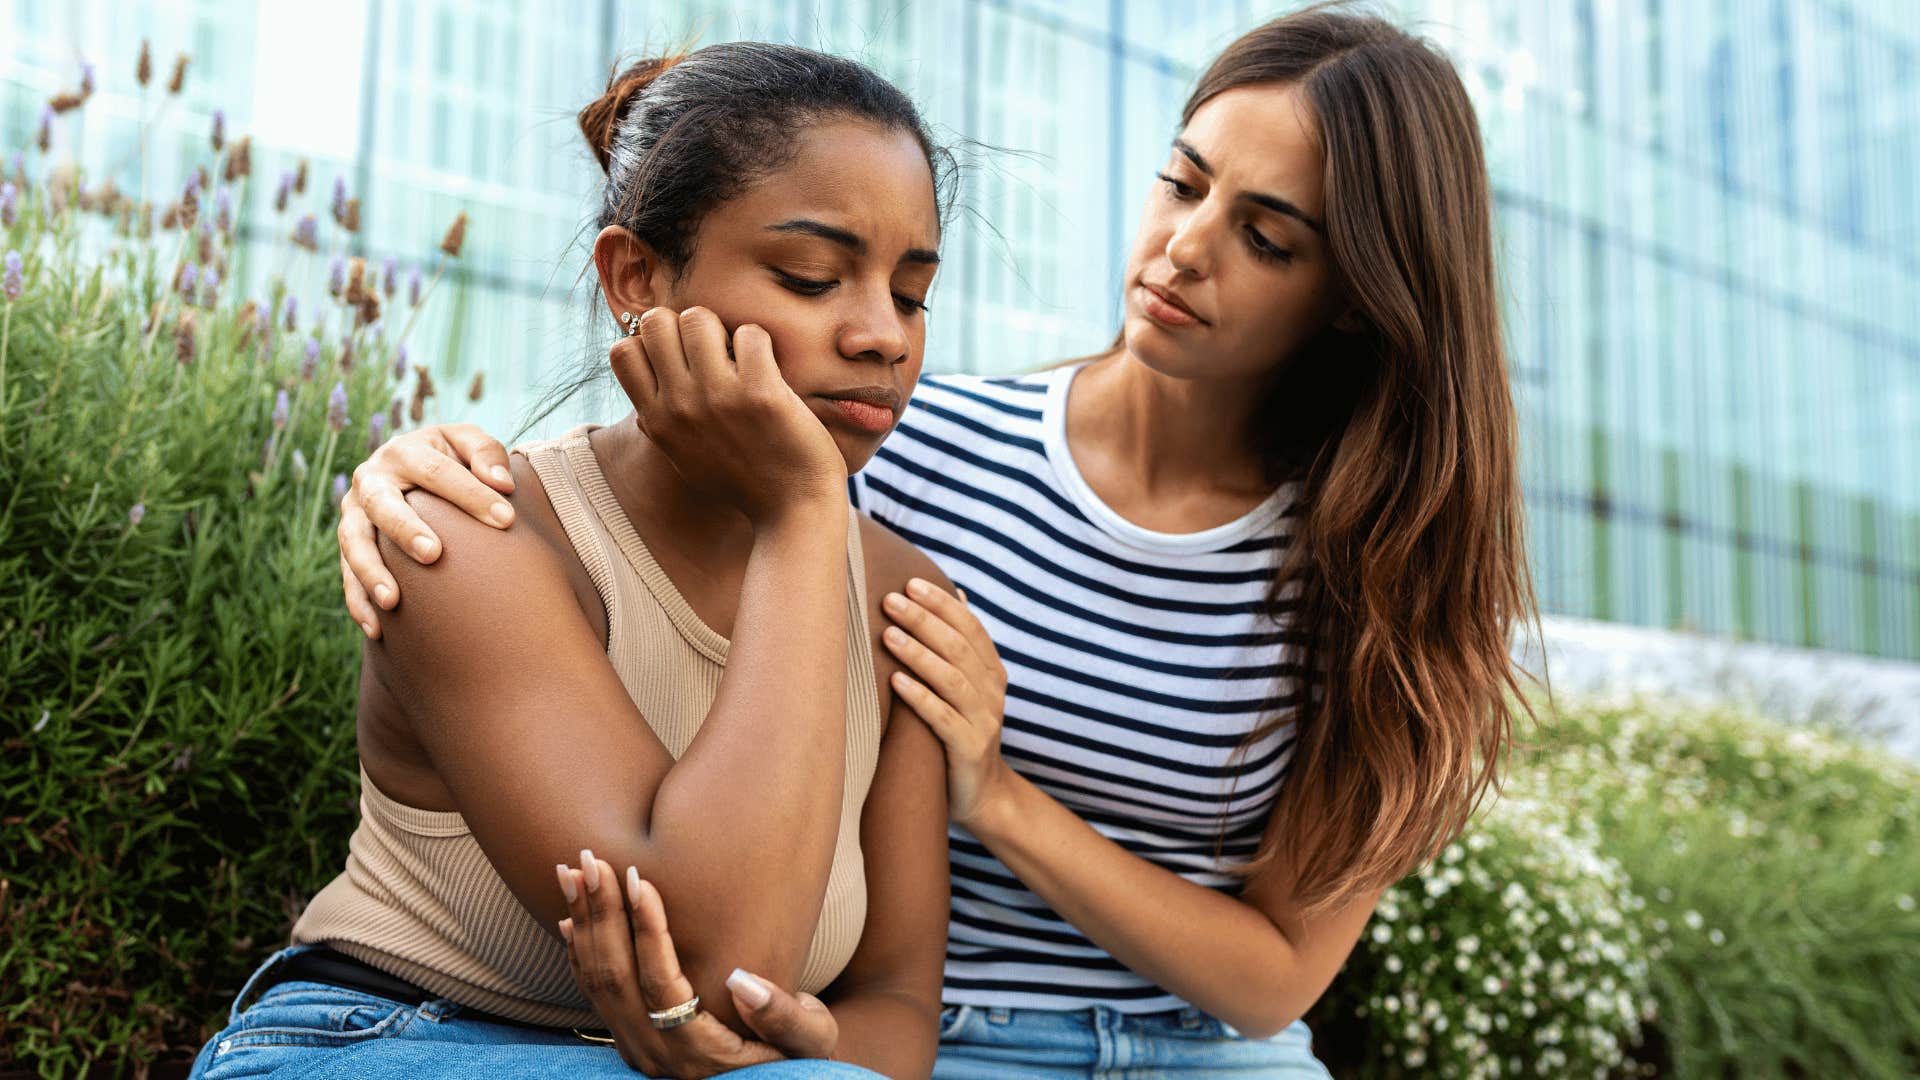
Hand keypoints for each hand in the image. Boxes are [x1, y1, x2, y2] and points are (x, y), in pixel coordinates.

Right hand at [338, 423, 514, 638]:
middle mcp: (371, 480)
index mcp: (403, 452)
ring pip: (354, 542)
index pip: (436, 472)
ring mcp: (354, 513)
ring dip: (370, 572)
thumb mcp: (468, 444)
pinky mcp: (349, 544)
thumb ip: (486, 453)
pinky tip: (376, 629)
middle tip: (433, 555)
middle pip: (382, 504)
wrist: (412, 468)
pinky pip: (346, 576)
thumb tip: (502, 484)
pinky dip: (358, 602)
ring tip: (392, 600)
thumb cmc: (451, 459)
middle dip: (405, 530)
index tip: (506, 520)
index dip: (471, 494)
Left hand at [556, 853, 838, 1077]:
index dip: (647, 929)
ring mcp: (640, 1051)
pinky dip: (579, 952)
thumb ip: (785, 1017)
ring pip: (597, 984)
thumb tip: (742, 982)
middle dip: (602, 913)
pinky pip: (594, 995)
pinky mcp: (632, 1042)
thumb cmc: (801, 1058)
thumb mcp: (812, 1040)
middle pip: (617, 978)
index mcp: (701, 1054)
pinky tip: (572, 916)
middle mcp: (659, 1056)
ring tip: (574, 871)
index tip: (639, 878)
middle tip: (591, 858)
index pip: (661, 983)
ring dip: (585, 923)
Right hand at [612, 307, 845, 526]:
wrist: (792, 511)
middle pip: (656, 321)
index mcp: (657, 421)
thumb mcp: (684, 461)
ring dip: (724, 329)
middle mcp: (679, 407)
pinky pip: (750, 334)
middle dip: (685, 324)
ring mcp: (718, 398)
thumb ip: (661, 430)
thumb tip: (645, 408)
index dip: (651, 341)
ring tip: (741, 356)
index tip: (680, 358)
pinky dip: (762, 343)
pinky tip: (770, 369)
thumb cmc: (743, 483)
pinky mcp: (760, 394)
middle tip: (714, 350)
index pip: (622, 350)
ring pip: (699, 318)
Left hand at [880, 579, 1012, 827]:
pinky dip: (920, 697)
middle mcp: (993, 692)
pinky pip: (943, 718)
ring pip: (951, 678)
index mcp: (992, 672)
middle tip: (890, 600)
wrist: (981, 795)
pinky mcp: (969, 748)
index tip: (910, 582)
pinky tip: (895, 680)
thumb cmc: (961, 732)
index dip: (942, 604)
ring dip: (918, 654)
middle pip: (958, 647)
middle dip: (923, 620)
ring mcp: (984, 720)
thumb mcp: (966, 687)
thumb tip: (957, 594)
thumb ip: (962, 645)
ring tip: (888, 634)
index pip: (970, 627)